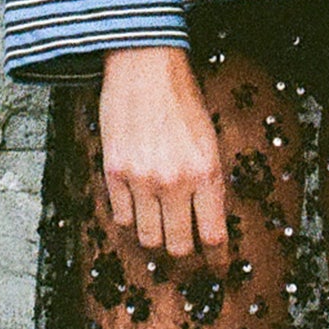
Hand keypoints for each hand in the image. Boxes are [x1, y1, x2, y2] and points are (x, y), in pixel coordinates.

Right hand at [98, 48, 232, 262]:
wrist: (144, 67)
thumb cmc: (182, 100)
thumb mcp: (210, 141)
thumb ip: (209, 183)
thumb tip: (208, 224)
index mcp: (207, 173)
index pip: (214, 236)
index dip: (215, 255)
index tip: (214, 260)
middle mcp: (175, 182)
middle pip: (179, 247)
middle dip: (183, 252)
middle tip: (184, 246)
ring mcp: (142, 180)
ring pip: (148, 238)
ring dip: (155, 236)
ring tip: (159, 224)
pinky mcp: (114, 173)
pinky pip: (121, 218)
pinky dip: (130, 218)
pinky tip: (137, 204)